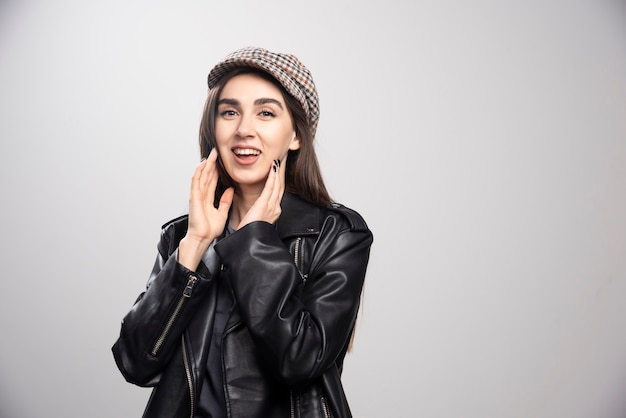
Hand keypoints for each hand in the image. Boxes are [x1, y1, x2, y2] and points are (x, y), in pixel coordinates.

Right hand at [178, 148, 233, 269]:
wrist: (202, 238)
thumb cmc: (209, 229)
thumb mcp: (222, 212)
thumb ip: (225, 201)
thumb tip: (231, 190)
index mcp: (208, 198)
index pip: (213, 180)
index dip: (218, 169)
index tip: (223, 160)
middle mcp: (201, 194)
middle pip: (207, 175)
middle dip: (212, 163)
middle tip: (217, 151)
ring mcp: (197, 195)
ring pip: (202, 176)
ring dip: (206, 164)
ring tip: (212, 154)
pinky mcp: (194, 197)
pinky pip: (196, 182)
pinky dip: (199, 172)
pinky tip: (203, 164)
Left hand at [237, 156, 285, 228]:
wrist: (248, 241)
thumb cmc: (249, 232)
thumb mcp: (257, 219)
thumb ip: (259, 210)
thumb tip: (258, 204)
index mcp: (273, 211)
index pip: (277, 191)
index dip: (278, 179)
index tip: (278, 169)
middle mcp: (275, 208)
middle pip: (280, 186)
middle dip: (281, 173)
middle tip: (281, 160)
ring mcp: (272, 206)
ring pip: (277, 185)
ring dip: (278, 172)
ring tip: (278, 161)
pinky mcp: (265, 205)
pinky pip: (270, 188)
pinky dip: (272, 177)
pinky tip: (273, 169)